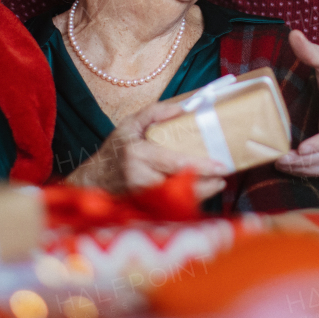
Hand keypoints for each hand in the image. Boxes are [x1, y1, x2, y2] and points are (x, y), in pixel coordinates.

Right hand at [69, 101, 228, 200]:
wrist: (95, 179)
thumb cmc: (115, 149)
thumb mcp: (130, 123)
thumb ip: (156, 112)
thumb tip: (184, 108)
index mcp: (138, 155)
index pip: (176, 163)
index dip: (201, 167)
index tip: (222, 166)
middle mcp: (140, 178)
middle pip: (181, 186)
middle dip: (206, 185)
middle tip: (223, 178)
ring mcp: (141, 197)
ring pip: (178, 201)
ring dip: (200, 195)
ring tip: (216, 185)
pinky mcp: (144, 209)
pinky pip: (171, 208)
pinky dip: (187, 202)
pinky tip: (199, 194)